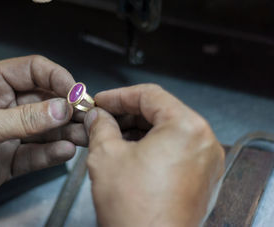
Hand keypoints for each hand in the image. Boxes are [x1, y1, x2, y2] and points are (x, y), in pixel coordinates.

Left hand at [0, 55, 86, 215]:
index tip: (78, 92)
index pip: (34, 71)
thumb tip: (63, 108)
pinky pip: (34, 154)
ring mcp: (7, 132)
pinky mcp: (7, 159)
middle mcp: (3, 105)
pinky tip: (64, 151)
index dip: (58, 78)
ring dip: (64, 132)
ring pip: (43, 129)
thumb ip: (26, 119)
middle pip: (44, 100)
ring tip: (84, 135)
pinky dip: (50, 153)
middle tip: (87, 116)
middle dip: (66, 108)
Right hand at [84, 84, 224, 226]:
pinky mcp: (202, 180)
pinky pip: (176, 150)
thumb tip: (97, 116)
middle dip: (127, 114)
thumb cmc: (135, 209)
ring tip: (111, 135)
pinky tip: (129, 152)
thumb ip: (100, 126)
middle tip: (102, 118)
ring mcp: (206, 162)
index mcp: (186, 127)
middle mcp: (204, 141)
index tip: (100, 101)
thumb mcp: (106, 155)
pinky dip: (152, 146)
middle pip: (161, 112)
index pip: (149, 95)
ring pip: (168, 131)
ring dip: (138, 130)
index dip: (119, 96)